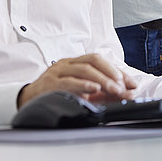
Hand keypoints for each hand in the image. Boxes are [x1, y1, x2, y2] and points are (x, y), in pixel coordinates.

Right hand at [17, 54, 137, 107]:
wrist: (29, 100)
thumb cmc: (57, 94)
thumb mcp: (83, 92)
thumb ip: (104, 93)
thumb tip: (128, 94)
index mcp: (76, 62)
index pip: (100, 61)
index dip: (118, 70)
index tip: (132, 83)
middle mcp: (68, 63)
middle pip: (93, 60)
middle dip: (111, 71)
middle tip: (124, 85)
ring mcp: (58, 72)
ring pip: (83, 69)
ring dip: (102, 79)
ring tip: (115, 89)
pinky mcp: (50, 84)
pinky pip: (68, 81)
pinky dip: (83, 85)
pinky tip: (94, 89)